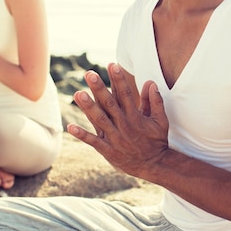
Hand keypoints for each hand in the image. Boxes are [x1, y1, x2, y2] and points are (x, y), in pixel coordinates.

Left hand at [68, 63, 169, 178]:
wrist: (154, 165)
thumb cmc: (157, 141)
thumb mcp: (160, 120)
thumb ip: (155, 101)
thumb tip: (150, 82)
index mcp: (135, 116)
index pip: (126, 94)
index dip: (118, 79)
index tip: (112, 65)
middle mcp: (124, 125)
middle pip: (109, 104)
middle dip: (99, 88)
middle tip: (89, 74)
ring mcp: (115, 138)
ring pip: (99, 120)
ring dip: (88, 107)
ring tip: (77, 94)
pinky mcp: (108, 151)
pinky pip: (93, 142)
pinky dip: (82, 134)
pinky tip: (70, 127)